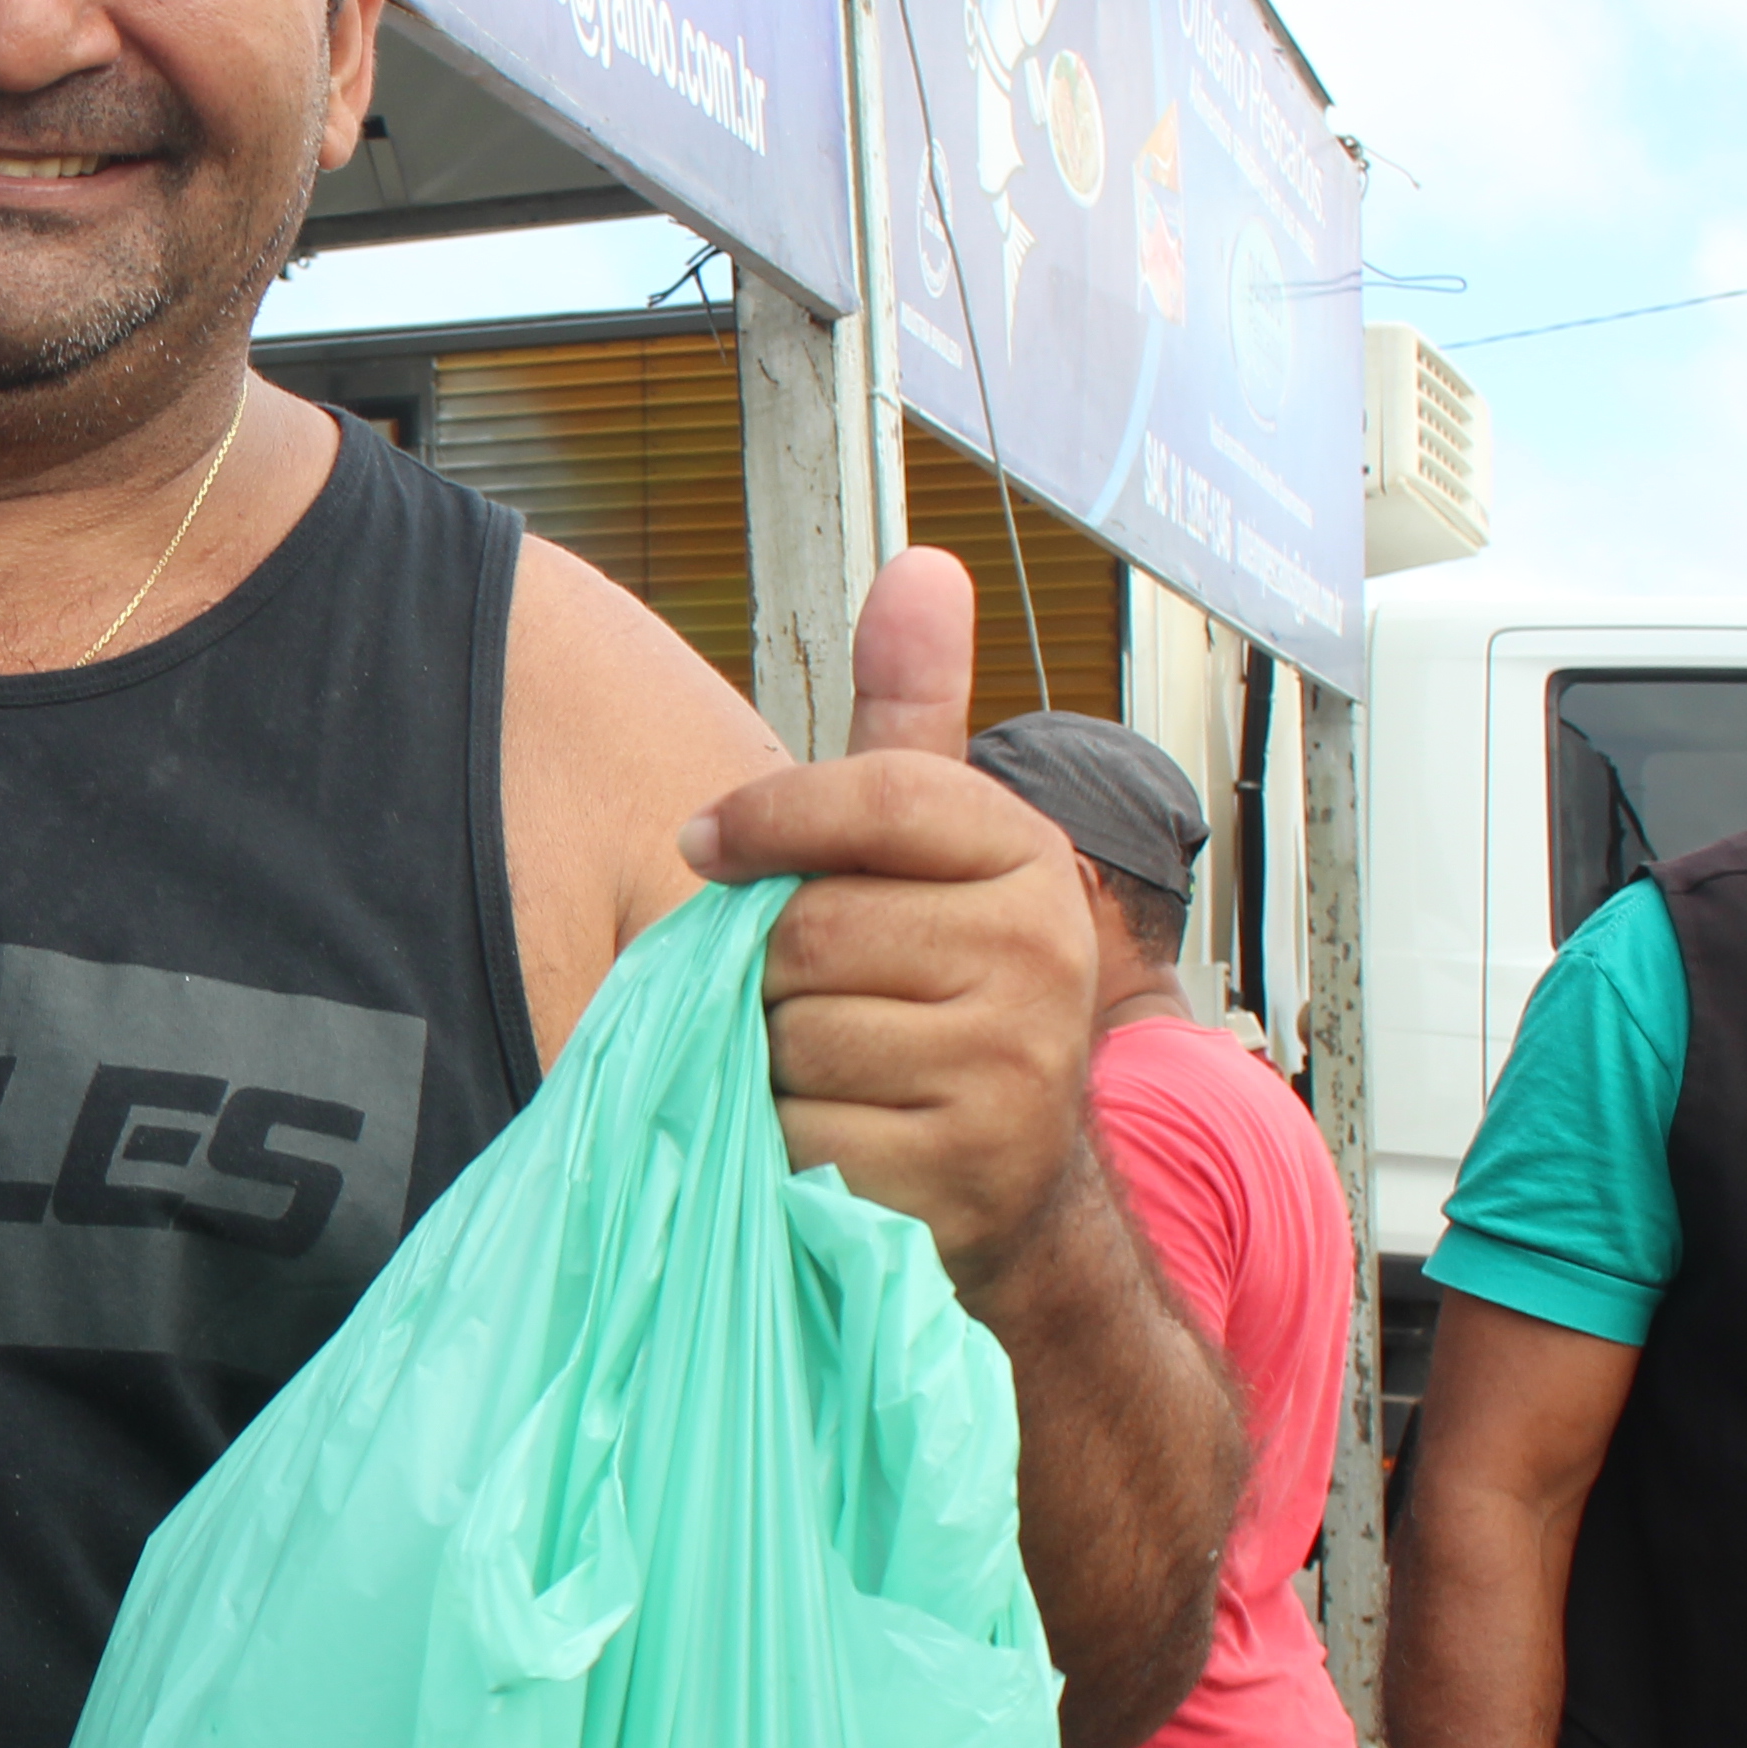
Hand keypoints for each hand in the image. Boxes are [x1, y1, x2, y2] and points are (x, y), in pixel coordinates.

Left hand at [678, 545, 1100, 1293]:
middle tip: (816, 1003)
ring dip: (776, 1059)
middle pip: (810, 926)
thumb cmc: (935, 999)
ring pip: (796, 1029)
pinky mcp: (964, 1166)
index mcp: (1029, 855)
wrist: (1006, 1184)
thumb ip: (911, 719)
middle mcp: (1041, 952)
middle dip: (773, 972)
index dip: (769, 815)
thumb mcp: (927, 856)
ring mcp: (1013, 1065)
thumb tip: (924, 563)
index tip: (705, 841)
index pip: (881, 792)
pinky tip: (838, 1138)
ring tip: (837, 1071)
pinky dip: (788, 1143)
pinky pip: (801, 1128)